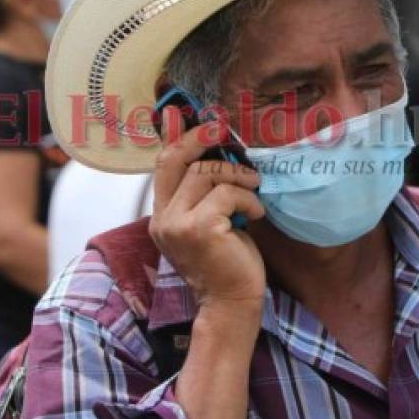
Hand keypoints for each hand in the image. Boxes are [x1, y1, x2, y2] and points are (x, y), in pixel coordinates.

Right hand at [149, 106, 266, 308]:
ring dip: (238, 177)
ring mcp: (177, 224)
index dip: (177, 135)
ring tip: (254, 189)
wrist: (233, 304)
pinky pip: (226, 193)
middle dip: (203, 137)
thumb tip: (216, 152)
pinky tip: (256, 215)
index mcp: (162, 215)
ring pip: (207, 173)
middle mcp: (163, 218)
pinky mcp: (199, 229)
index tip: (189, 114)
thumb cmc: (228, 262)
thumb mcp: (210, 221)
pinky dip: (248, 199)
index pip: (163, 164)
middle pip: (177, 159)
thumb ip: (205, 192)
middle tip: (225, 128)